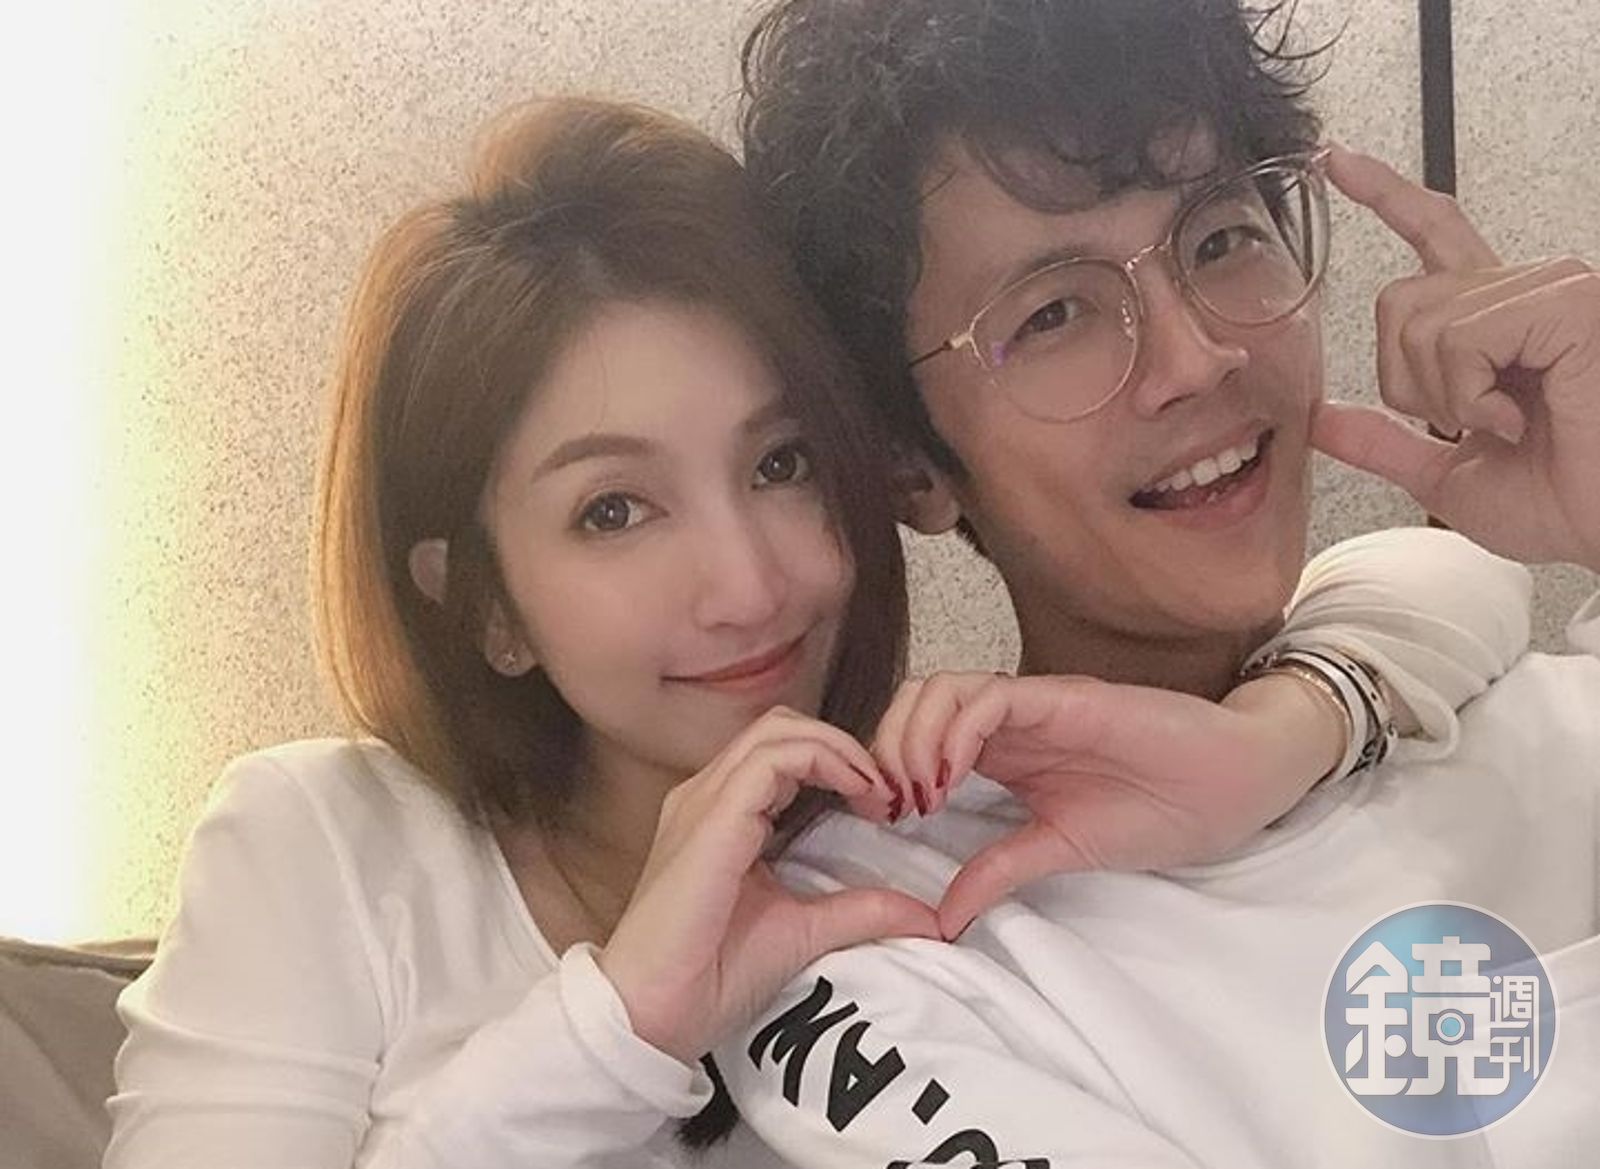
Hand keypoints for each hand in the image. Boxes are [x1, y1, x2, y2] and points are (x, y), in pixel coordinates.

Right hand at [598, 707, 936, 1063]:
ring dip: (837, 747)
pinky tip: (855, 790)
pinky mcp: (710, 818)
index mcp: (720, 814)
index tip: (883, 803)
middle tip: (886, 790)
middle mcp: (705, 796)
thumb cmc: (709, 976)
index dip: (839, 761)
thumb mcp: (803, 932)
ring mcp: (702, 801)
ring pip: (777, 730)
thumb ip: (858, 912)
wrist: (653, 1013)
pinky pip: (770, 760)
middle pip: (781, 727)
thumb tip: (925, 916)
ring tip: (876, 788)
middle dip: (842, 746)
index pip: (782, 751)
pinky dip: (822, 759)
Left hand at [871, 673, 1336, 939]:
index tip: (885, 822)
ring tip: (920, 795)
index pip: (915, 736)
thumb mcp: (1059, 851)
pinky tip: (952, 778)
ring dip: (911, 739)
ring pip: (940, 690)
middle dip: (883, 750)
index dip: (886, 770)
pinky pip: (991, 699)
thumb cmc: (1158, 810)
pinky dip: (955, 732)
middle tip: (891, 806)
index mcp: (1001, 752)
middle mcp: (1007, 721)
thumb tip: (941, 920)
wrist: (1233, 783)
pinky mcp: (1064, 698)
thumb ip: (998, 872)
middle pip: (913, 704)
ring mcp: (1033, 704)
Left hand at [1311, 144, 1599, 572]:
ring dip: (1445, 396)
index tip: (1337, 161)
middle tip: (1472, 424)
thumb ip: (1384, 441)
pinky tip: (1517, 414)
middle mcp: (1525, 292)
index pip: (1436, 236)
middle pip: (1398, 301)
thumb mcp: (1445, 474)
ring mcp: (1551, 289)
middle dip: (1409, 382)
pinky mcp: (1569, 303)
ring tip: (1507, 422)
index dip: (1386, 195)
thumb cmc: (1560, 503)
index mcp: (1497, 320)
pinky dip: (1469, 393)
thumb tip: (1321, 419)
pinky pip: (1461, 335)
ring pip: (1422, 321)